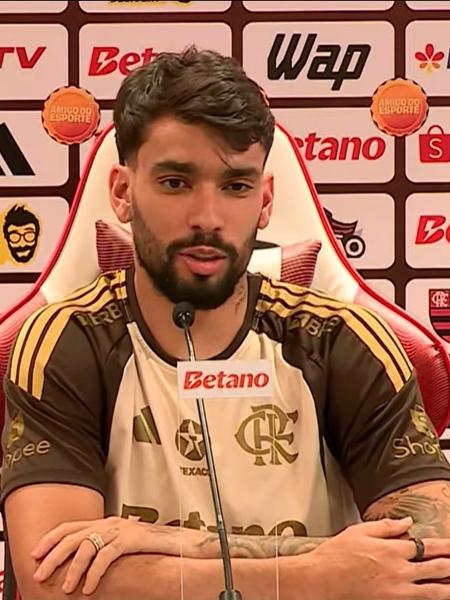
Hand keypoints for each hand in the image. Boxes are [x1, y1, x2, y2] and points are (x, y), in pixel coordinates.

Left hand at [31, 516, 203, 594]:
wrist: (177, 542)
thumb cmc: (149, 546)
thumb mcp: (121, 543)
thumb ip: (103, 546)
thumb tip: (82, 561)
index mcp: (105, 522)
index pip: (71, 526)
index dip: (51, 538)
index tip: (35, 553)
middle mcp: (110, 522)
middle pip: (74, 535)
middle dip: (53, 556)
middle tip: (40, 574)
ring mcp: (120, 530)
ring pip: (87, 546)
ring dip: (73, 569)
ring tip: (65, 588)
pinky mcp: (131, 540)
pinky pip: (106, 556)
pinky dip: (94, 573)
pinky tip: (88, 588)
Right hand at [304, 517, 449, 599]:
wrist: (322, 579)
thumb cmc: (337, 554)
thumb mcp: (359, 531)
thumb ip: (386, 526)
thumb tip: (407, 522)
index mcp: (392, 549)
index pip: (427, 546)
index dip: (445, 546)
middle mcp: (399, 570)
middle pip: (437, 567)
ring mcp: (398, 590)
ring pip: (434, 590)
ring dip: (448, 585)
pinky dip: (432, 597)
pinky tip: (438, 594)